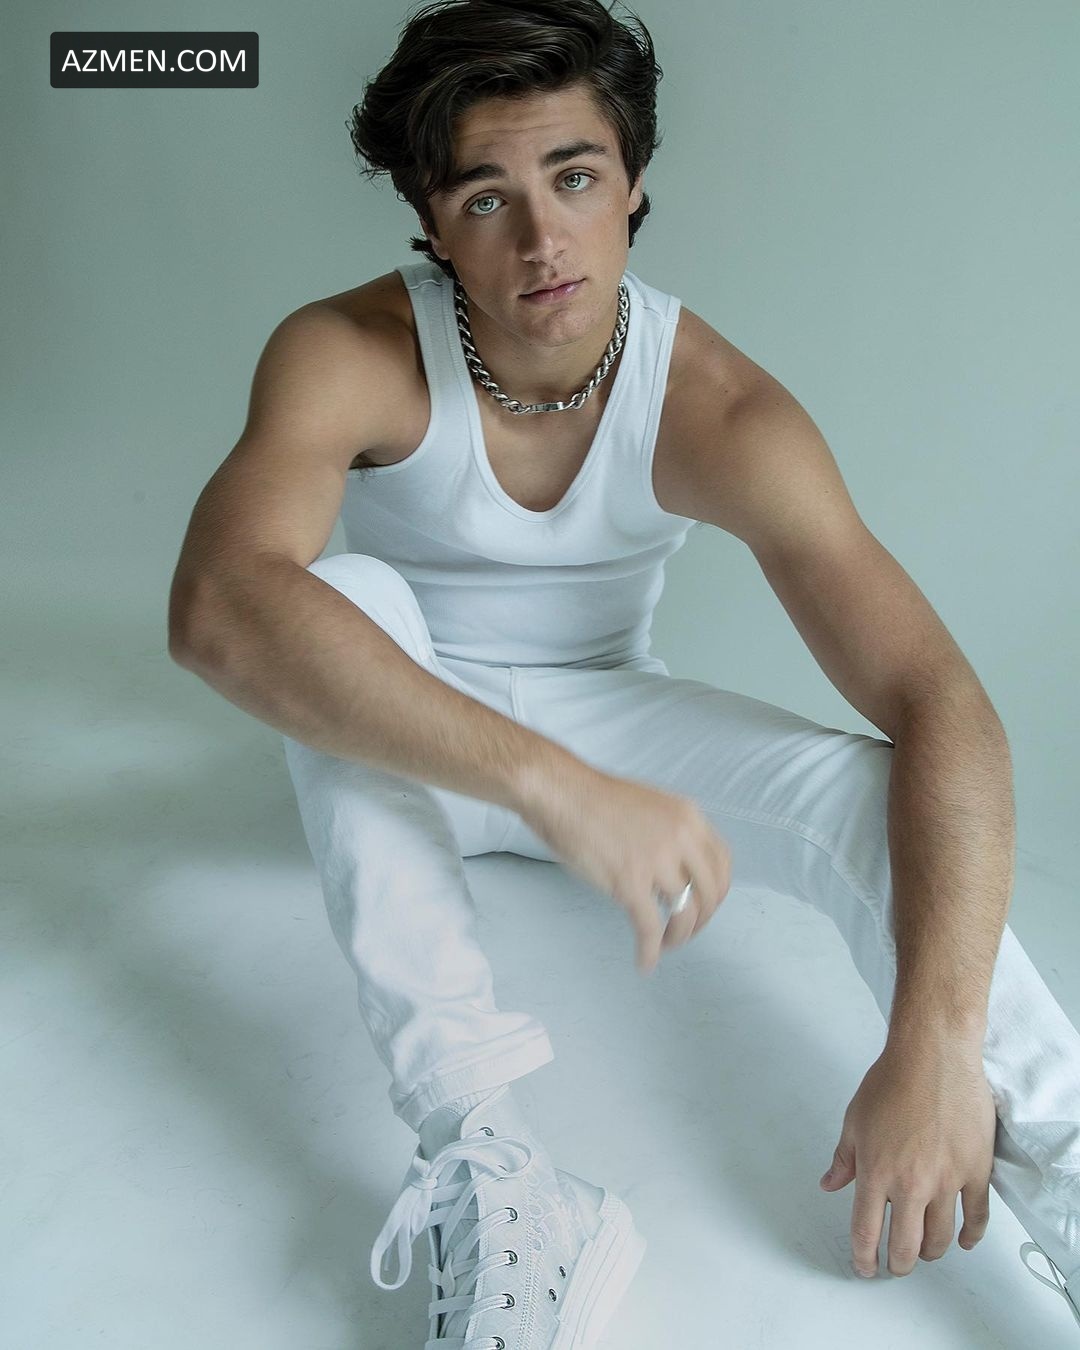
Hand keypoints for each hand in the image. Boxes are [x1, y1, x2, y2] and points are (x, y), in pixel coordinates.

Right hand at [517, 759, 730, 974]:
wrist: (561, 793)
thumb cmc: (594, 799)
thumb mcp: (650, 806)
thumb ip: (670, 832)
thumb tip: (676, 866)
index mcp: (688, 817)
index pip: (723, 863)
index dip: (717, 892)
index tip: (705, 905)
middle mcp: (680, 838)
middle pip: (710, 892)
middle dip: (702, 920)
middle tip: (685, 930)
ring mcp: (656, 861)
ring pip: (684, 913)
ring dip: (678, 936)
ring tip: (665, 944)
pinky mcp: (629, 883)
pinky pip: (649, 928)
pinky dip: (649, 951)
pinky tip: (645, 963)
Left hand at [818, 1043, 996, 1276]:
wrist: (933, 1058)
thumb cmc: (891, 1082)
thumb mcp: (854, 1120)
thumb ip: (843, 1159)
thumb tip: (829, 1184)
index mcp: (877, 1173)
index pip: (866, 1231)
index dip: (864, 1257)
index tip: (865, 1267)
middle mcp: (912, 1185)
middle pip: (906, 1246)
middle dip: (898, 1263)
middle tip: (895, 1264)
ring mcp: (947, 1181)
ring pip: (940, 1238)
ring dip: (930, 1252)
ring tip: (924, 1252)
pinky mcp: (976, 1171)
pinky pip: (977, 1216)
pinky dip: (970, 1236)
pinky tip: (963, 1241)